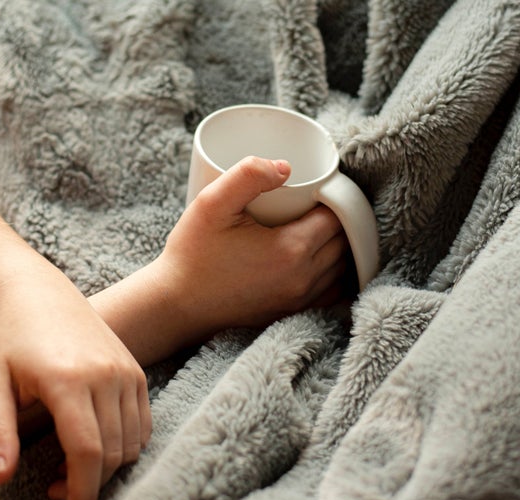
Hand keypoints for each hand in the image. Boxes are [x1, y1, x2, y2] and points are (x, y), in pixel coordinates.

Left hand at [0, 265, 150, 499]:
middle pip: (112, 454)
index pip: (87, 452)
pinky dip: (125, 445)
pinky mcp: (136, 370)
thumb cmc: (7, 340)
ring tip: (71, 466)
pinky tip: (95, 445)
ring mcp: (126, 371)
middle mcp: (105, 374)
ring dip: (107, 467)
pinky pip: (143, 424)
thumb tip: (2, 480)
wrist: (38, 293)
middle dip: (89, 485)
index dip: (81, 493)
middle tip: (55, 490)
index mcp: (67, 380)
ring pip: (132, 443)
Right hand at [155, 156, 347, 331]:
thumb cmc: (192, 255)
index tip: (318, 186)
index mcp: (291, 250)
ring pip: (341, 266)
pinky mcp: (291, 312)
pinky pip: (330, 291)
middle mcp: (303, 279)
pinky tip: (316, 256)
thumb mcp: (212, 204)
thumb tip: (285, 167)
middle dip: (337, 218)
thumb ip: (247, 175)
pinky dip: (332, 272)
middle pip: (343, 241)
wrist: (176, 305)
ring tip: (316, 224)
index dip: (333, 196)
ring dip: (336, 244)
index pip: (337, 216)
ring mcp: (299, 300)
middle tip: (316, 200)